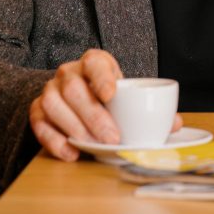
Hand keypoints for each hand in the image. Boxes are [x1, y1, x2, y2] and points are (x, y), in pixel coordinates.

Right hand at [27, 49, 183, 160]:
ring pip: (54, 105)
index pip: (94, 62)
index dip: (102, 77)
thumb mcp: (128, 95)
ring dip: (74, 128)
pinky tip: (71, 152)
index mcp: (94, 61)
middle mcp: (68, 72)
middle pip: (74, 89)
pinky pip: (40, 123)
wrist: (78, 96)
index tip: (112, 94)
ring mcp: (50, 90)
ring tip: (92, 146)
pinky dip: (54, 140)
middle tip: (111, 137)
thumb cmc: (108, 96)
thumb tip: (175, 124)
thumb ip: (150, 108)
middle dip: (93, 115)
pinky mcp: (38, 110)